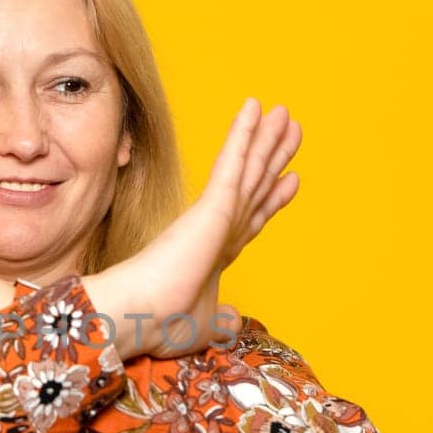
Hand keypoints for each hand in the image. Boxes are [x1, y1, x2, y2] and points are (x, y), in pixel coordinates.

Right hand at [84, 97, 301, 359]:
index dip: (271, 198)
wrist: (141, 314)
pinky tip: (254, 108)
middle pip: (255, 186)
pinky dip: (244, 134)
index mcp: (216, 253)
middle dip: (274, 158)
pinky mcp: (213, 205)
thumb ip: (224, 319)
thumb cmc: (164, 323)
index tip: (289, 179)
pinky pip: (233, 163)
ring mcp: (215, 214)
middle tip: (291, 128)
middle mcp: (218, 228)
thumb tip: (237, 321)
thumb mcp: (207, 324)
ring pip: (248, 168)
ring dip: (266, 138)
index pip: (250, 218)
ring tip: (284, 112)